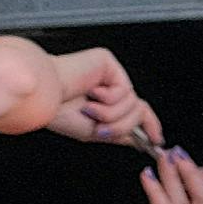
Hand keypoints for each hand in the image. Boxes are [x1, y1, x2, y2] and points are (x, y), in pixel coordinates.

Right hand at [38, 48, 158, 146]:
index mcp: (105, 102)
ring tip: (90, 109)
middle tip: (100, 128)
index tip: (158, 140)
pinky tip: (92, 94)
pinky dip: (108, 99)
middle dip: (123, 125)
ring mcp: (109, 74)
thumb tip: (141, 139)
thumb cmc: (58, 112)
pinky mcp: (108, 63)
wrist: (44, 96)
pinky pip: (124, 89)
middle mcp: (109, 87)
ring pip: (133, 103)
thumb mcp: (94, 132)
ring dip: (111, 114)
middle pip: (139, 110)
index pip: (136, 111)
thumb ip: (120, 133)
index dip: (150, 125)